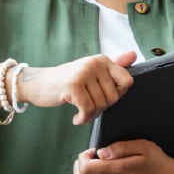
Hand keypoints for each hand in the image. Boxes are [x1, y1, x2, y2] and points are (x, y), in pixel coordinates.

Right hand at [18, 52, 135, 124]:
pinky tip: (76, 118)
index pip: (127, 82)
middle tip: (88, 108)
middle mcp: (94, 63)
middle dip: (102, 108)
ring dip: (91, 116)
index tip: (103, 97)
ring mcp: (83, 73)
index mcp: (102, 60)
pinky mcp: (73, 86)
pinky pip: (88, 110)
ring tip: (81, 114)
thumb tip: (134, 54)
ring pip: (100, 105)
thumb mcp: (91, 71)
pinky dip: (83, 119)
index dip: (117, 95)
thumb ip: (114, 65)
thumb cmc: (67, 81)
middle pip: (113, 97)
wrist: (38, 84)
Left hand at [73, 140, 173, 173]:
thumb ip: (120, 147)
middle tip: (86, 159)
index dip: (83, 158)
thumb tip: (100, 153)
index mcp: (121, 171)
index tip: (91, 152)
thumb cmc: (156, 161)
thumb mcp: (143, 146)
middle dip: (78, 167)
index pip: (87, 169)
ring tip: (89, 169)